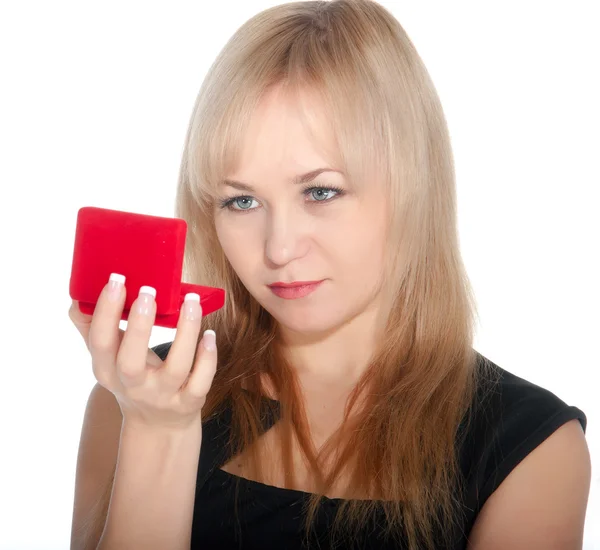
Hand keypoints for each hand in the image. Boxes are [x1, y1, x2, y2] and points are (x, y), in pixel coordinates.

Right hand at [68, 273, 216, 428]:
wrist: (157, 425)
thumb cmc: (132, 378)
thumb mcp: (107, 360)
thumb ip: (93, 329)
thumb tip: (79, 297)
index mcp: (107, 370)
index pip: (100, 343)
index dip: (106, 312)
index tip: (117, 280)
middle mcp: (133, 386)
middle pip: (130, 362)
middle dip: (139, 325)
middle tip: (148, 291)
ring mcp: (163, 396)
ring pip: (176, 367)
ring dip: (185, 331)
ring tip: (191, 301)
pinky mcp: (189, 403)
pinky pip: (200, 381)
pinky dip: (207, 357)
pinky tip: (210, 334)